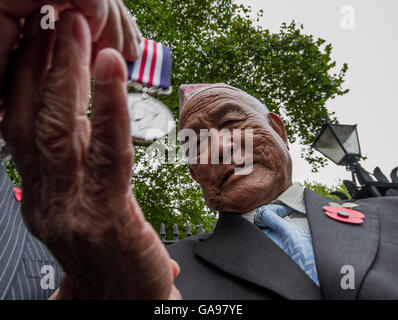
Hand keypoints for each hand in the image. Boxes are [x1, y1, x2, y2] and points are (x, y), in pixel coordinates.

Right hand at [1, 9, 177, 298]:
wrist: (123, 305)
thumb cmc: (108, 260)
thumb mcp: (82, 213)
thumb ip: (80, 176)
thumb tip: (93, 137)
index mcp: (41, 195)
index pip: (19, 128)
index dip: (21, 82)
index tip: (32, 44)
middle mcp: (47, 197)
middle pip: (32, 120)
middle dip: (38, 66)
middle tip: (51, 20)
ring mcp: (73, 206)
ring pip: (62, 129)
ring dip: (66, 75)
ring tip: (76, 31)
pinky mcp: (108, 215)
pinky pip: (109, 152)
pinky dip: (109, 106)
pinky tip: (111, 69)